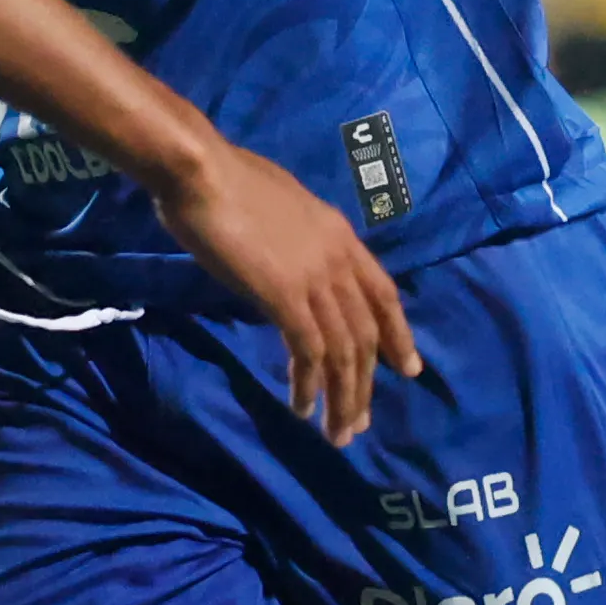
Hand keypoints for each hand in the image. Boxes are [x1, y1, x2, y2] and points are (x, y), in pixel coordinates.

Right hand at [150, 147, 421, 446]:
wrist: (199, 171)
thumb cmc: (224, 178)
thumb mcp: (279, 205)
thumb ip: (296, 238)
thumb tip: (289, 262)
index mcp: (340, 235)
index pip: (384, 293)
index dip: (399, 334)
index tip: (406, 368)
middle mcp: (338, 260)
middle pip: (366, 334)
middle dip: (365, 383)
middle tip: (359, 422)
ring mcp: (315, 279)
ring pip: (344, 352)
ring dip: (343, 398)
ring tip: (337, 433)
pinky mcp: (285, 297)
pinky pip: (309, 353)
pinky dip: (309, 386)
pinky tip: (302, 408)